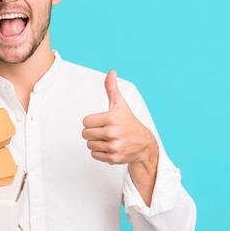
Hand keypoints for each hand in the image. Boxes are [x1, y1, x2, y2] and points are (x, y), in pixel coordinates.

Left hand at [82, 70, 158, 203]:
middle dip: (93, 132)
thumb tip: (111, 72)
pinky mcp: (113, 158)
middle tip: (104, 131)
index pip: (85, 121)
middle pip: (85, 134)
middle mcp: (112, 133)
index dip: (92, 122)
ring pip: (89, 145)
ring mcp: (113, 146)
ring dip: (96, 143)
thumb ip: (112, 88)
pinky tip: (110, 147)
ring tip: (108, 139)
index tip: (102, 122)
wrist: (144, 144)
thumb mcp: (120, 105)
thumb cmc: (129, 122)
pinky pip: (94, 155)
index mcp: (111, 118)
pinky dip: (100, 153)